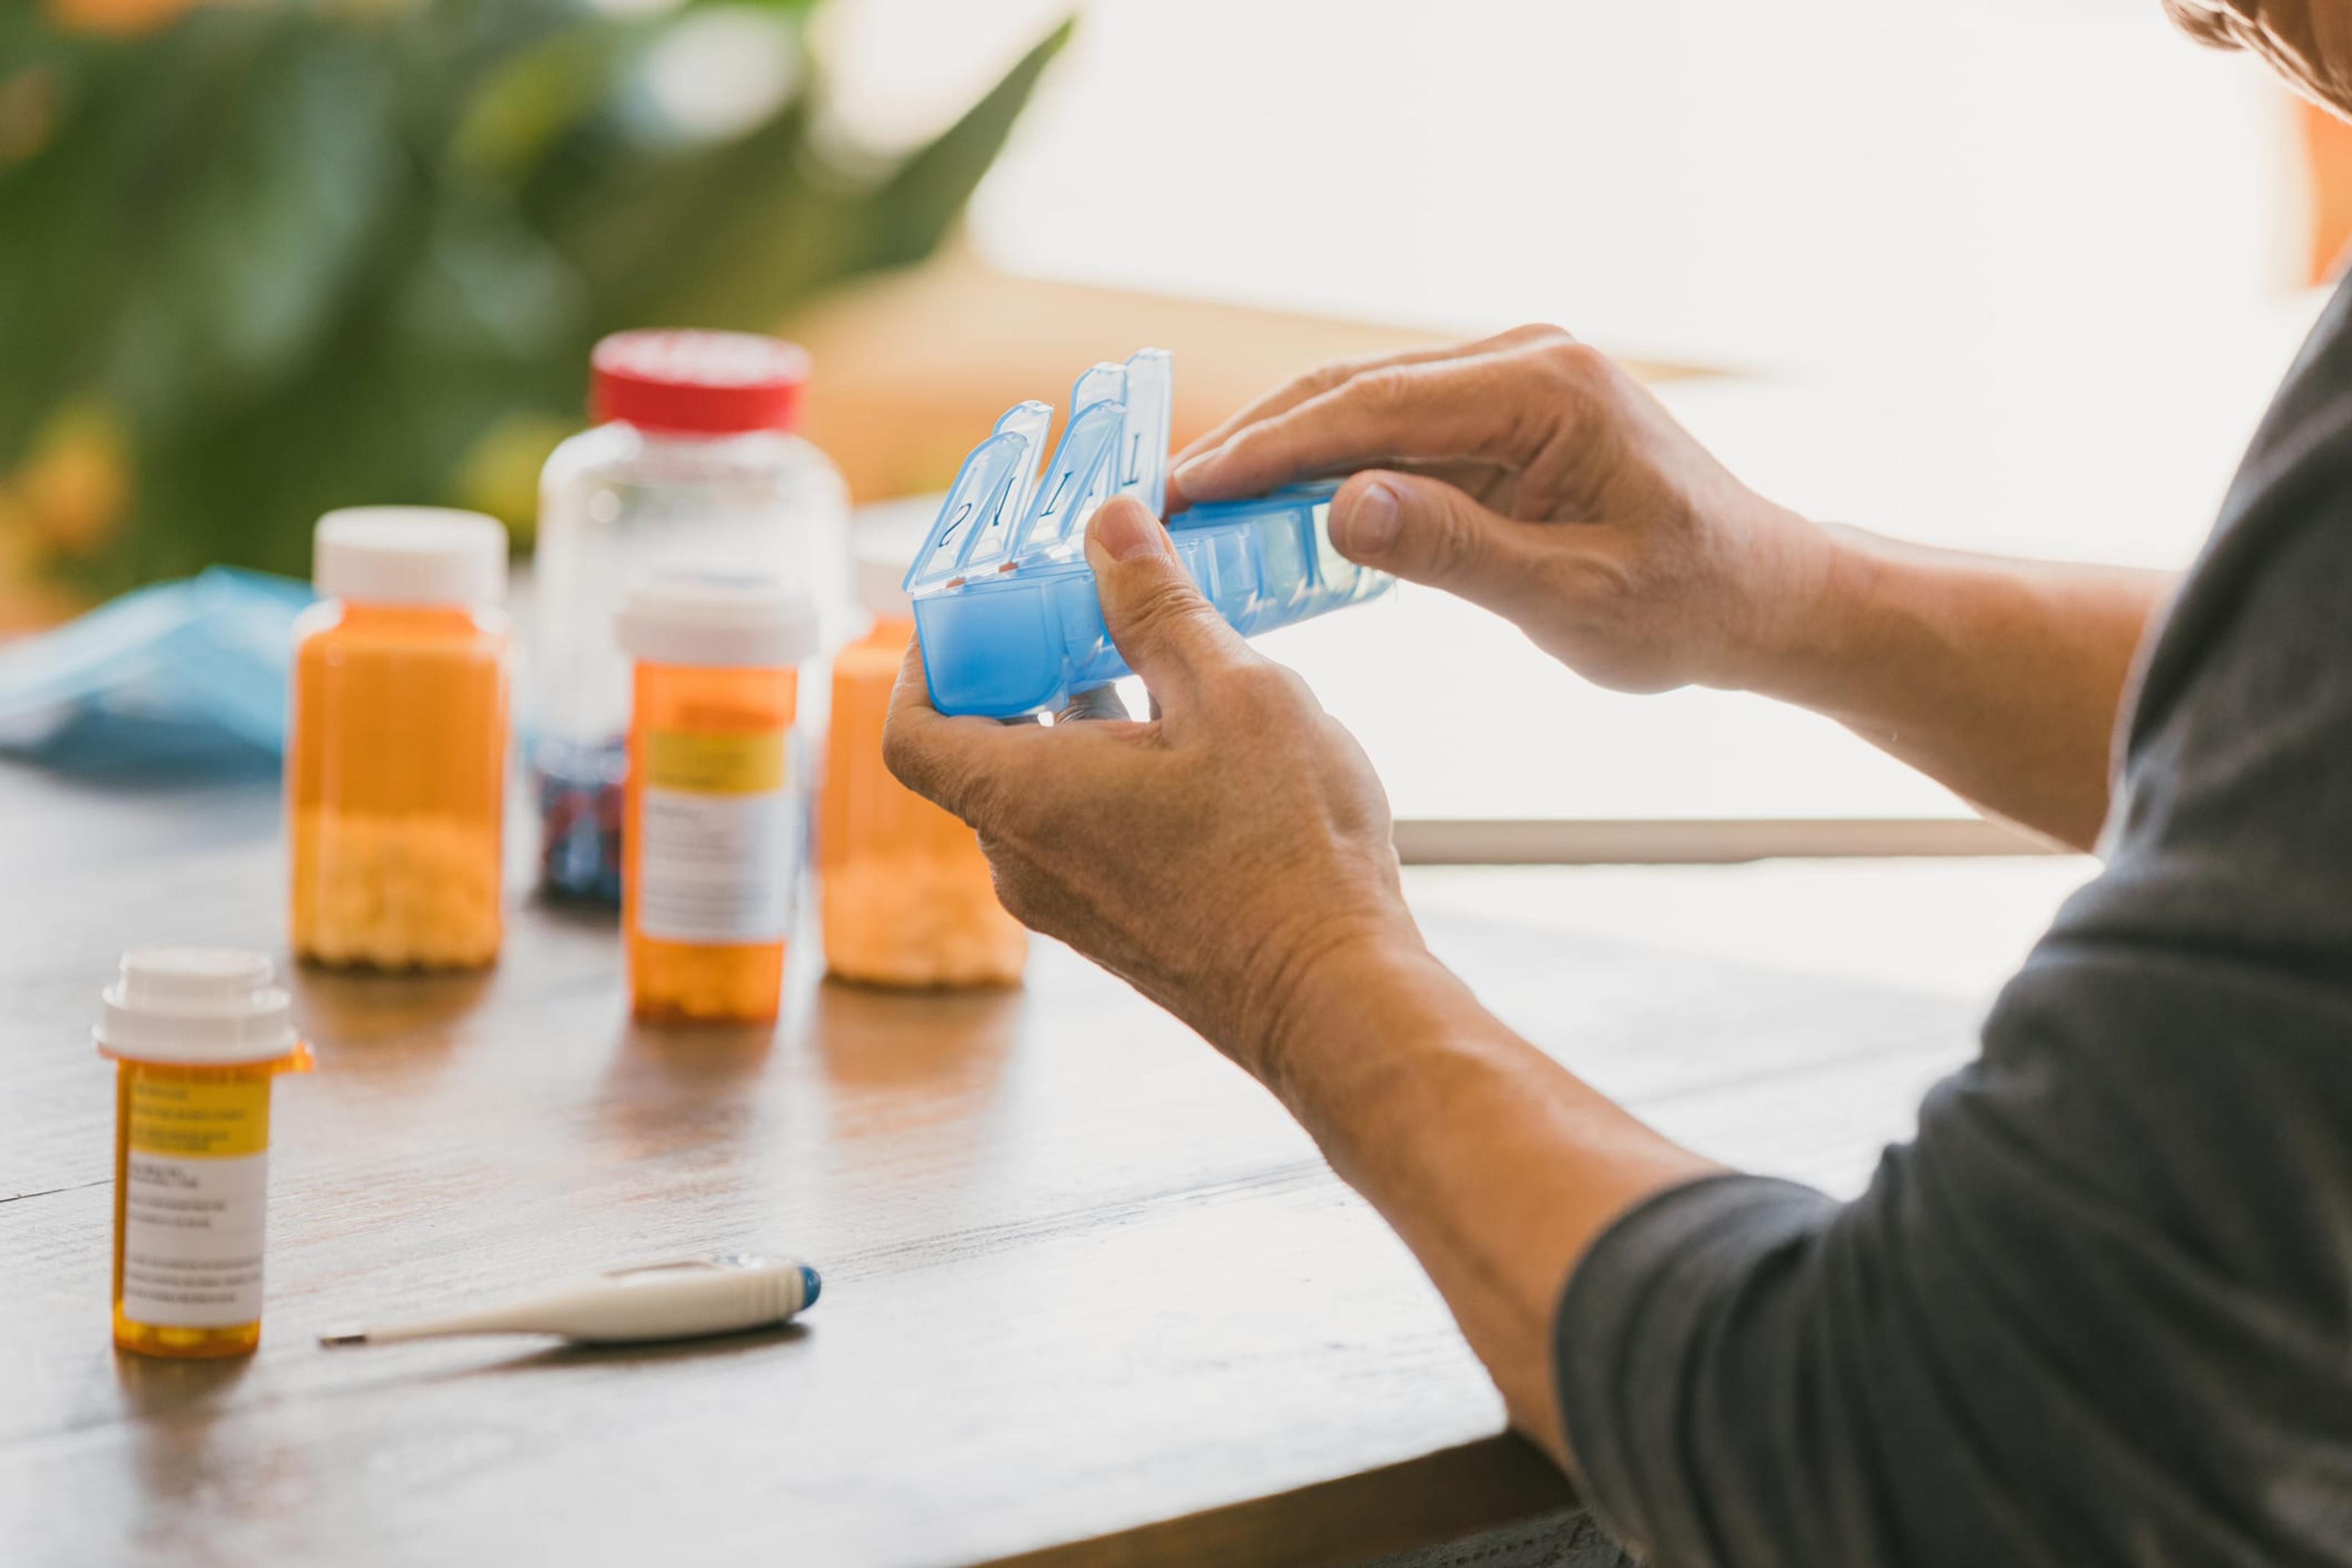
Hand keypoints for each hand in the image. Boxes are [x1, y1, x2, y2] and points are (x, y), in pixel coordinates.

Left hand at [883, 496, 1418, 1073]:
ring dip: (1085, 716)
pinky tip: (1199, 737)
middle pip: (983, 746)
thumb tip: (1109, 525)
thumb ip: (1157, 606)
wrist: (1336, 998)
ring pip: (1042, 786)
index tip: (981, 609)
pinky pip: (1084, 829)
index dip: (928, 659)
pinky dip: (1114, 770)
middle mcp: (1024, 861)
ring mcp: (1069, 903)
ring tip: (1165, 660)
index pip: (910, 728)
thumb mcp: (1232, 693)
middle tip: (1094, 604)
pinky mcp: (1118, 925)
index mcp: (1022, 800)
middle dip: (1030, 665)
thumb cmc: (1286, 853)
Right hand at [1169, 325, 1831, 694]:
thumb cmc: (1686, 604)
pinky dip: (1328, 465)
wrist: (1761, 596)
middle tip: (1160, 495)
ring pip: (1364, 405)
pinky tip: (1272, 505)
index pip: (1374, 408)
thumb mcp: (1572, 596)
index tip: (1184, 487)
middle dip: (1253, 442)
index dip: (1267, 449)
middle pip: (1354, 389)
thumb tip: (1338, 505)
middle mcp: (1525, 361)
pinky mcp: (1503, 415)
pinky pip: (1396, 430)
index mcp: (1548, 389)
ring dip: (1280, 452)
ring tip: (1194, 502)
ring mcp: (1513, 381)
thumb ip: (1456, 550)